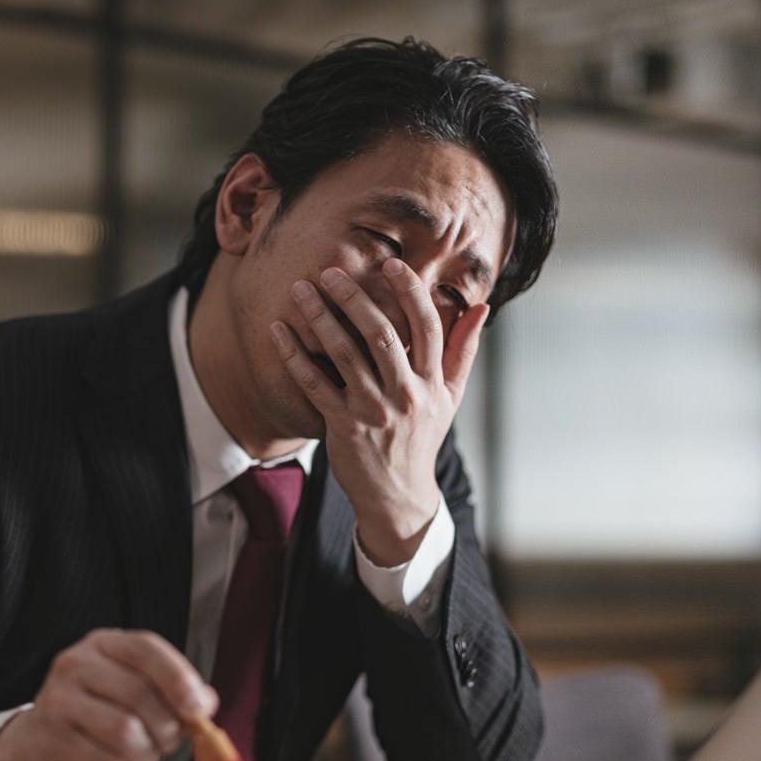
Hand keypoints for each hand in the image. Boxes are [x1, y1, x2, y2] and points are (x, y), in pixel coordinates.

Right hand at [0, 629, 216, 760]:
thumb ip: (173, 692)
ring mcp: (59, 700)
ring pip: (125, 731)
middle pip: (139, 694)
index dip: (178, 678)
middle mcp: (76, 664)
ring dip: (148, 755)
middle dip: (167, 727)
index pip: (145, 649)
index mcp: (104, 644)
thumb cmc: (98, 713)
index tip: (198, 709)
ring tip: (145, 758)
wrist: (39, 744)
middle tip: (170, 743)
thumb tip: (205, 704)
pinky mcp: (53, 740)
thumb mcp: (132, 689)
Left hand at [269, 259, 488, 565]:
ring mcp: (373, 410)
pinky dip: (294, 355)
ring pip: (344, 353)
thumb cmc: (422, 438)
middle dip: (354, 297)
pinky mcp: (343, 425)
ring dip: (319, 317)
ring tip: (301, 289)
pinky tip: (279, 331)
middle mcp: (405, 393)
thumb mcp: (450, 396)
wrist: (398, 496)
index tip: (391, 264)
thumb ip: (463, 350)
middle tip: (331, 272)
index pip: (428, 326)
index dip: (411, 291)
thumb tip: (481, 306)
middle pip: (381, 333)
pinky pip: (314, 383)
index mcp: (432, 382)